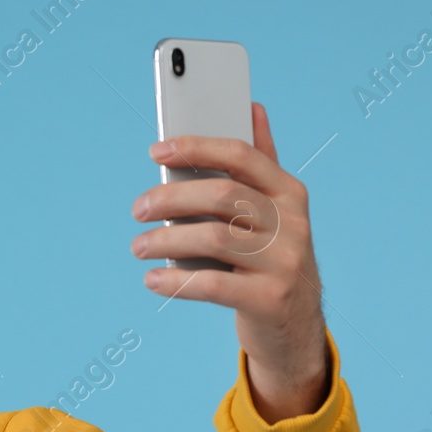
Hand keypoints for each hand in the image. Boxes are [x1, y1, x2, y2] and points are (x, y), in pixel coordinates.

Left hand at [130, 103, 330, 422]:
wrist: (294, 324)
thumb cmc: (269, 257)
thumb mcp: (272, 210)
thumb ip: (260, 163)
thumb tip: (252, 107)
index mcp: (289, 192)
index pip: (241, 156)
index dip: (196, 147)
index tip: (156, 150)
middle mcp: (292, 222)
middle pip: (222, 196)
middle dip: (171, 198)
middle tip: (137, 208)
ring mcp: (284, 261)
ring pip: (214, 239)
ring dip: (165, 241)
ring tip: (138, 246)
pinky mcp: (269, 299)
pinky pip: (212, 286)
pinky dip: (175, 282)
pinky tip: (151, 280)